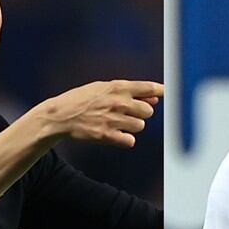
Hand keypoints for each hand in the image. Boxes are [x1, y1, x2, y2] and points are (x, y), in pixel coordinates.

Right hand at [38, 80, 163, 147]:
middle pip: (148, 111)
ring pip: (140, 126)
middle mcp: (118, 102)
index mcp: (118, 87)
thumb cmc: (83, 99)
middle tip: (125, 113)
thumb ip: (131, 93)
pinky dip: (125, 140)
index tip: (168, 93)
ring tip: (116, 123)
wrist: (60, 115)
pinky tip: (114, 134)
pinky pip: (130, 141)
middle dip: (140, 113)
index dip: (161, 91)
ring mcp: (114, 119)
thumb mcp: (104, 88)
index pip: (148, 87)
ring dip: (131, 126)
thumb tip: (155, 98)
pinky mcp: (107, 136)